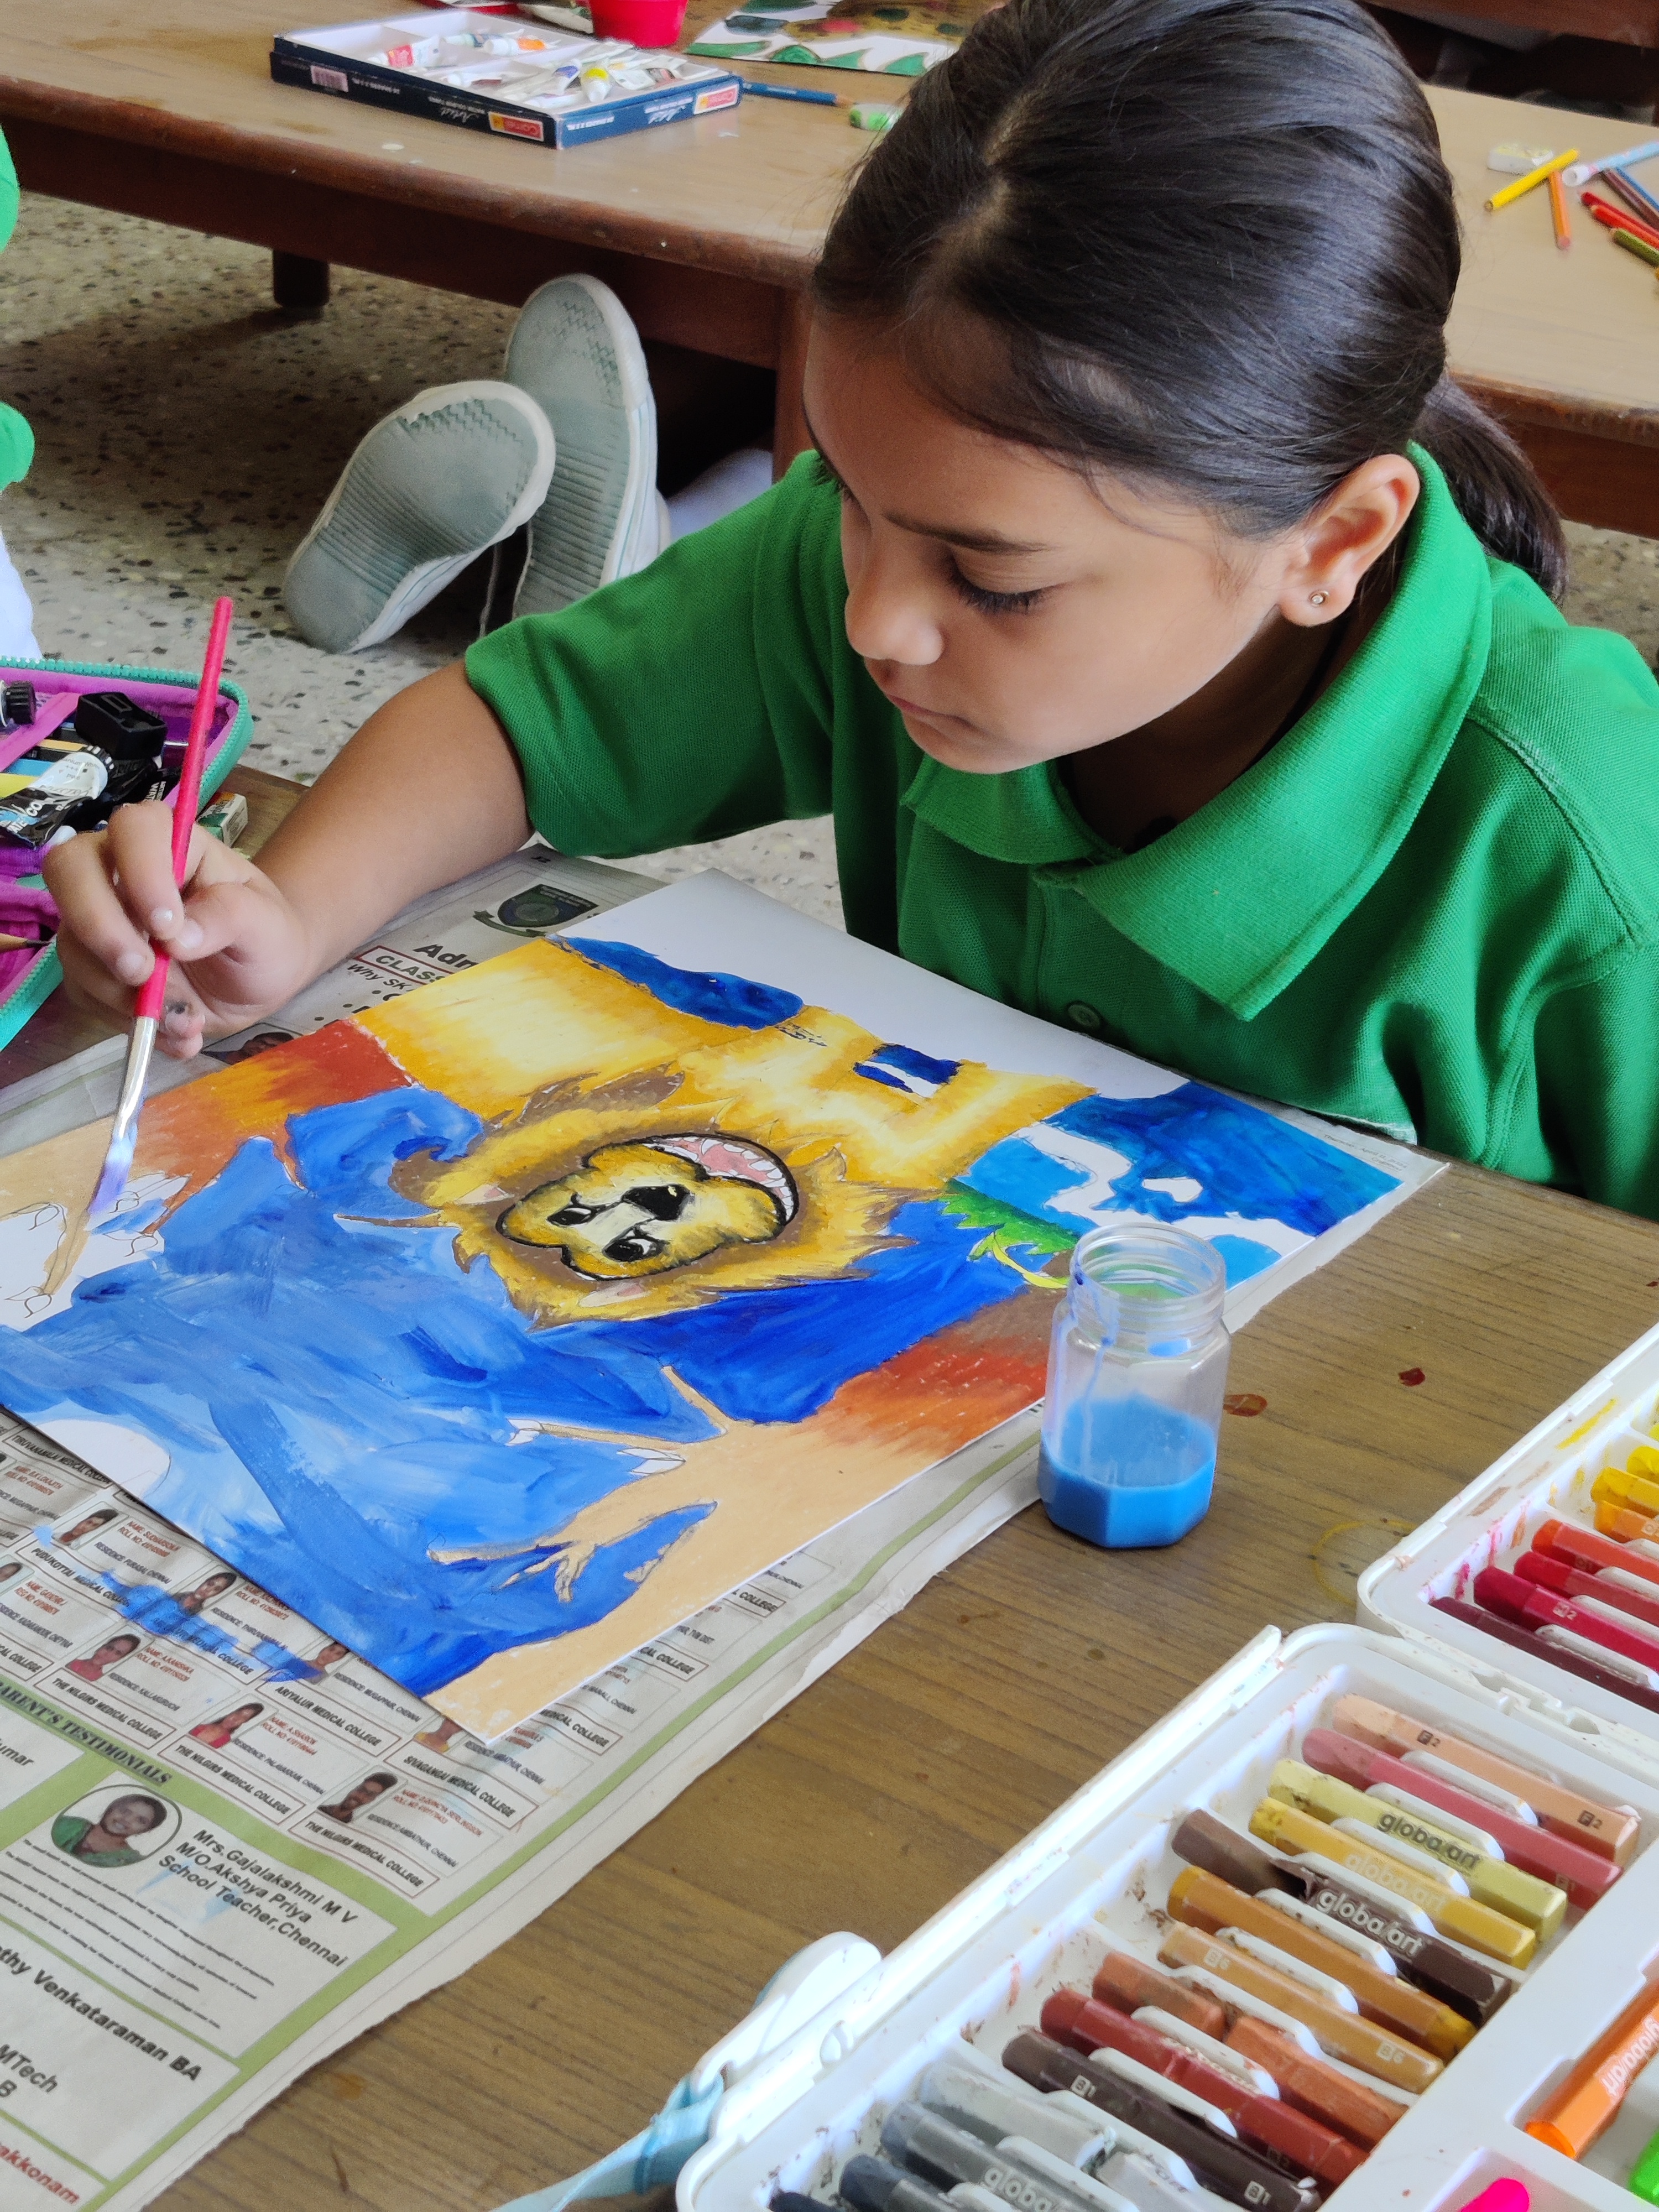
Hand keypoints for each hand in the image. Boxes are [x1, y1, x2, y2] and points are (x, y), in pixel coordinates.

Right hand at [43, 801, 317, 1058]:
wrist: (256, 977)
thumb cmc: (263, 934)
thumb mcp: (266, 924)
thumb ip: (230, 916)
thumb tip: (178, 938)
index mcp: (170, 843)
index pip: (134, 828)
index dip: (141, 872)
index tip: (169, 927)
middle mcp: (119, 871)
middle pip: (69, 869)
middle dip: (100, 927)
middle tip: (143, 973)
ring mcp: (98, 917)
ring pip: (73, 943)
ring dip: (120, 992)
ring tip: (185, 1020)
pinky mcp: (92, 968)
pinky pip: (85, 991)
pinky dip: (126, 1021)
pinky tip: (175, 1034)